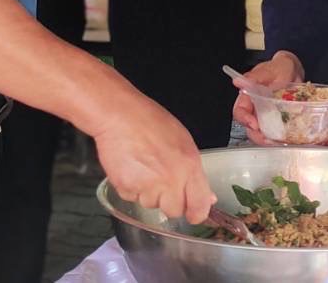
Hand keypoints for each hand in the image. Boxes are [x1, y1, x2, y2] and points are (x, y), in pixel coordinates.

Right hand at [91, 97, 215, 223]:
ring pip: (151, 205)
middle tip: (161, 181)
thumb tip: (208, 197)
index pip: (200, 206)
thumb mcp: (184, 141)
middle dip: (168, 201)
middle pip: (174, 210)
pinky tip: (130, 168)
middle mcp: (170, 180)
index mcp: (189, 167)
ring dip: (148, 193)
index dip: (196, 212)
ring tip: (143, 168)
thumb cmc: (151, 122)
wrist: (119, 115)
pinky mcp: (126, 188)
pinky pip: (131, 198)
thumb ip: (195, 172)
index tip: (193, 212)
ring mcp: (148, 186)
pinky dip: (130, 188)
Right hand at [232, 53, 303, 143]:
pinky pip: (276, 132)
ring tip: (280, 141)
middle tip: (269, 140)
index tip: (254, 125)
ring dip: (269, 140)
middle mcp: (255, 108)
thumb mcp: (270, 70)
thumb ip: (255, 76)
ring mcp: (266, 116)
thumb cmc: (280, 68)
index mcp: (248, 96)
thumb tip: (237, 81)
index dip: (244, 119)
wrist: (293, 72)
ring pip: (262, 133)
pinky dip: (281, 138)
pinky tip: (288, 138)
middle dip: (258, 136)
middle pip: (250, 127)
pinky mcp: (278, 121)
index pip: (240, 111)